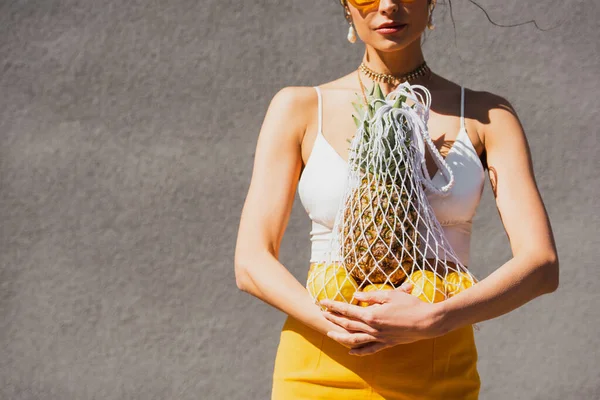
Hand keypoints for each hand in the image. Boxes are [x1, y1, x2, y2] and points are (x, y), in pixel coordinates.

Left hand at [318, 281, 444, 355]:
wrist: (428, 322)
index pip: (348, 309)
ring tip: (330, 334)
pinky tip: (351, 351)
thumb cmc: (411, 305)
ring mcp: (379, 338)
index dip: (334, 305)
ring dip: (340, 337)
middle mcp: (373, 328)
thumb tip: (356, 296)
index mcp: (372, 315)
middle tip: (322, 314)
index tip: (323, 301)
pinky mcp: (387, 344)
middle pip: (347, 324)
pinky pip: (370, 349)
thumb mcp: (390, 295)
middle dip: (333, 319)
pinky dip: (359, 351)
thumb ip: (371, 296)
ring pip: (355, 340)